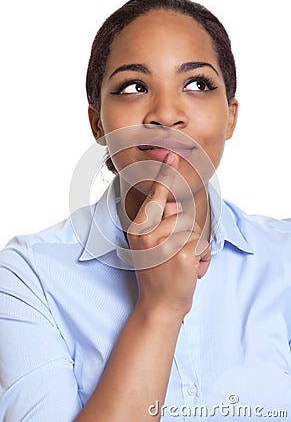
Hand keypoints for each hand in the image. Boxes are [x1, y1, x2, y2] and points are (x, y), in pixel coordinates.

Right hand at [127, 152, 210, 317]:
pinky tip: (190, 272)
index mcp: (138, 229)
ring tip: (180, 264)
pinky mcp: (182, 255)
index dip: (164, 176)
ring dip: (194, 248)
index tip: (171, 157)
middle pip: (182, 214)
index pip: (154, 198)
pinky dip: (203, 259)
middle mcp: (147, 234)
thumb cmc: (157, 274)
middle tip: (174, 255)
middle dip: (186, 233)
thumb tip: (175, 206)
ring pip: (194, 229)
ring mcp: (164, 244)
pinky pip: (202, 244)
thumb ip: (161, 223)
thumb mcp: (151, 246)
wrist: (159, 305)